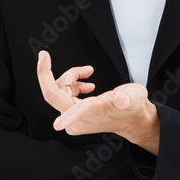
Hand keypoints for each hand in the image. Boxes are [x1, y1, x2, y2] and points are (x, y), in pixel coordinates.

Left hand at [37, 50, 159, 153]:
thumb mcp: (135, 97)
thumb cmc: (133, 106)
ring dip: (70, 77)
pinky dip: (71, 84)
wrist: (132, 119)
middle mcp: (78, 119)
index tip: (57, 124)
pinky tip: (86, 84)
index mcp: (92, 113)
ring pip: (57, 91)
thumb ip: (128, 98)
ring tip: (88, 72)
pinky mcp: (72, 116)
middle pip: (53, 95)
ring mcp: (73, 119)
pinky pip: (61, 94)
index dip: (66, 117)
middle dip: (47, 74)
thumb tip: (121, 99)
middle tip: (44, 54)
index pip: (74, 113)